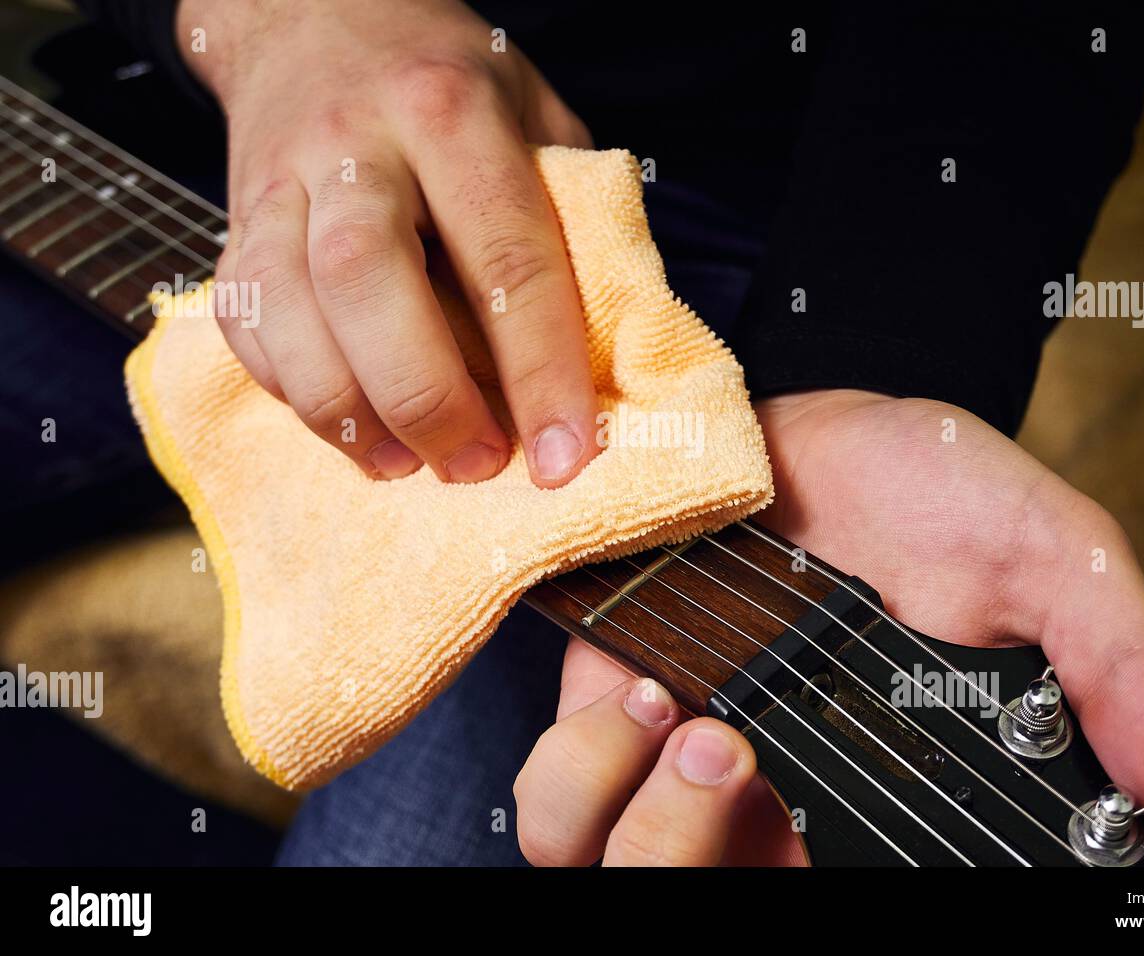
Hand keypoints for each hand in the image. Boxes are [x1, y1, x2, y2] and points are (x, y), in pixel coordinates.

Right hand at [179, 0, 597, 484]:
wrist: (315, 14)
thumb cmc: (447, 82)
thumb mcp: (535, 116)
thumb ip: (568, 215)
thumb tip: (603, 351)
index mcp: (451, 113)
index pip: (505, 255)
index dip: (539, 370)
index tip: (566, 455)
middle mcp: (354, 144)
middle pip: (368, 280)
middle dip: (426, 397)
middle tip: (476, 464)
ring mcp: (279, 183)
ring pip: (286, 308)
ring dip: (348, 411)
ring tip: (406, 464)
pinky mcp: (233, 223)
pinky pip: (244, 322)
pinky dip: (295, 391)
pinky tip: (349, 423)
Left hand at [513, 388, 1143, 864]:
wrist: (809, 422)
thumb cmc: (930, 490)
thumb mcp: (1053, 568)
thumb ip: (1123, 677)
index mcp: (890, 794)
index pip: (879, 891)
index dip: (865, 890)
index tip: (859, 852)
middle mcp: (784, 801)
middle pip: (722, 895)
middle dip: (714, 856)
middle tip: (749, 761)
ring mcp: (686, 764)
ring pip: (622, 873)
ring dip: (645, 825)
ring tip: (690, 721)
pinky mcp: (608, 711)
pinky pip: (559, 803)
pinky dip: (581, 767)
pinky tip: (636, 691)